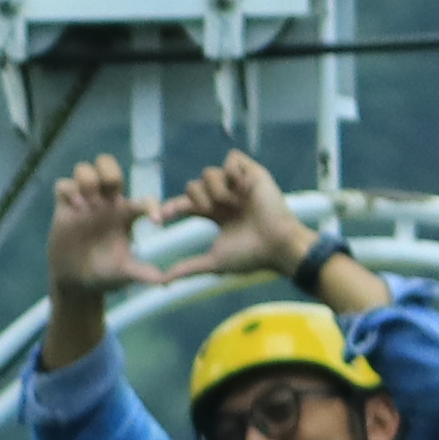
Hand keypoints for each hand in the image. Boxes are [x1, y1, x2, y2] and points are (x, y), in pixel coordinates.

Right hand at [47, 154, 153, 300]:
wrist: (76, 283)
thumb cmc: (105, 275)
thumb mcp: (125, 274)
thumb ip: (144, 274)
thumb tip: (166, 281)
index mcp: (126, 214)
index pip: (144, 199)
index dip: (153, 206)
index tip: (157, 223)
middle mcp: (105, 203)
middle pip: (108, 165)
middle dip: (109, 171)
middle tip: (108, 193)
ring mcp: (83, 203)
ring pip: (84, 169)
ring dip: (88, 180)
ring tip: (89, 203)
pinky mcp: (63, 208)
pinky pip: (63, 184)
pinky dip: (69, 190)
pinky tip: (75, 208)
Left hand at [172, 151, 317, 276]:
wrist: (278, 245)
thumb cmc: (250, 255)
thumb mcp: (214, 262)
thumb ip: (188, 267)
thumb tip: (162, 282)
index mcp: (216, 214)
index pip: (187, 205)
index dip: (172, 208)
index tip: (160, 219)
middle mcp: (225, 198)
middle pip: (193, 185)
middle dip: (194, 198)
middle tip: (208, 210)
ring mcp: (239, 185)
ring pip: (209, 172)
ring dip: (215, 188)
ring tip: (231, 202)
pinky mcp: (253, 173)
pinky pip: (232, 158)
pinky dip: (232, 171)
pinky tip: (242, 188)